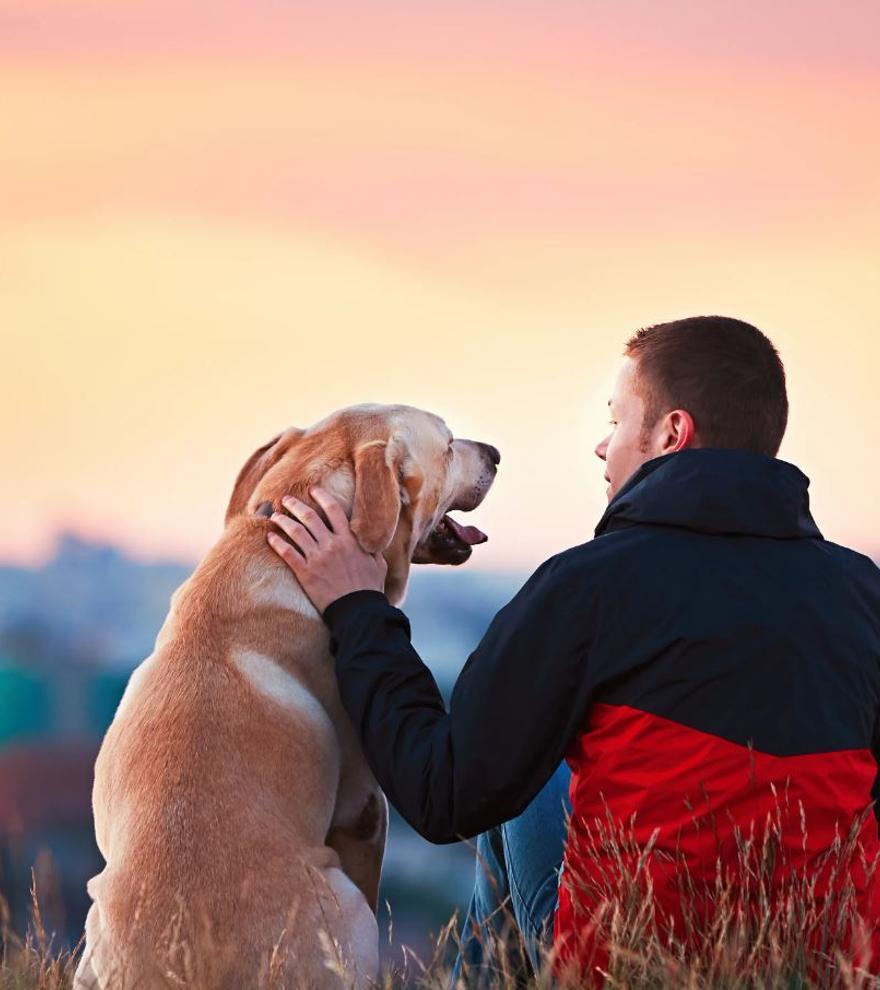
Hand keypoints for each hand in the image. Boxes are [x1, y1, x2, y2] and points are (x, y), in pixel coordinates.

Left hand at [265, 485, 387, 614]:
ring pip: (296, 532)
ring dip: (283, 520)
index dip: (321, 496)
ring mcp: (317, 558)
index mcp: (350, 539)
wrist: (358, 611)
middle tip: (286, 498)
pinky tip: (270, 537)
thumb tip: (371, 539)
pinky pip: (288, 553)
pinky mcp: (305, 573)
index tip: (313, 489)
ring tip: (275, 515)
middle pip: (309, 516)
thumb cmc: (369, 589)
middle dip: (295, 505)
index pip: (333, 509)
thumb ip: (371, 548)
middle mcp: (332, 544)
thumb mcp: (378, 563)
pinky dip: (277, 543)